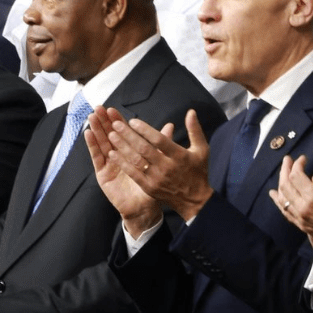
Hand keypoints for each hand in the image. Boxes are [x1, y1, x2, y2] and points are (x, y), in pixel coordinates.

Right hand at [84, 106, 160, 233]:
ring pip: (101, 143)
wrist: (145, 207)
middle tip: (98, 108)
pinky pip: (97, 158)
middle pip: (109, 135)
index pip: (122, 132)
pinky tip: (88, 133)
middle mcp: (118, 156)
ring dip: (96, 130)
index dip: (117, 120)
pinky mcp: (102, 174)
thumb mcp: (158, 161)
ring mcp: (109, 164)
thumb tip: (171, 126)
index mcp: (130, 151)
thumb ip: (162, 143)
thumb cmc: (152, 184)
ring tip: (91, 117)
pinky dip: (92, 145)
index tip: (112, 109)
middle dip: (104, 122)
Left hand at [97, 107, 212, 222]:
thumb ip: (194, 130)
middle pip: (144, 148)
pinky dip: (122, 163)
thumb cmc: (198, 171)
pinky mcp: (150, 188)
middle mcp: (167, 167)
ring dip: (122, 147)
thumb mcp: (201, 149)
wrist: (194, 200)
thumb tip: (190, 111)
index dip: (145, 129)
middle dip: (128, 135)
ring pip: (136, 161)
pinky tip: (112, 154)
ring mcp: (157, 179)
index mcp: (179, 156)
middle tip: (115, 124)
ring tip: (110, 135)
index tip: (132, 120)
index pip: (159, 140)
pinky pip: (133, 174)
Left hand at [274, 155, 312, 271]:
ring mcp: (301, 219)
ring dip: (280, 184)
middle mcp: (304, 209)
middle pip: (285, 185)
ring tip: (281, 174)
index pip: (296, 176)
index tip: (303, 158)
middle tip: (287, 160)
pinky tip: (277, 196)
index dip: (298, 164)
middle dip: (285, 170)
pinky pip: (286, 212)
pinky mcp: (303, 226)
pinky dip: (280, 201)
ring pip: (283, 199)